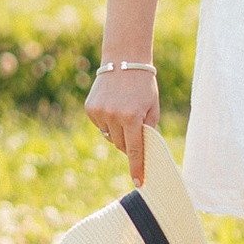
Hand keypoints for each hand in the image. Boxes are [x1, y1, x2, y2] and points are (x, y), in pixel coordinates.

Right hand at [85, 65, 159, 184]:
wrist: (124, 60)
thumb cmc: (144, 85)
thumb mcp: (153, 107)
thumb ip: (149, 129)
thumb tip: (144, 151)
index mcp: (132, 117)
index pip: (135, 150)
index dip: (137, 168)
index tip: (139, 183)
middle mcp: (113, 116)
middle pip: (121, 145)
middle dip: (129, 143)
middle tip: (135, 130)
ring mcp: (99, 113)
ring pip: (109, 137)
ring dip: (118, 133)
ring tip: (124, 113)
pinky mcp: (90, 109)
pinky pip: (100, 126)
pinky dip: (108, 123)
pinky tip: (113, 107)